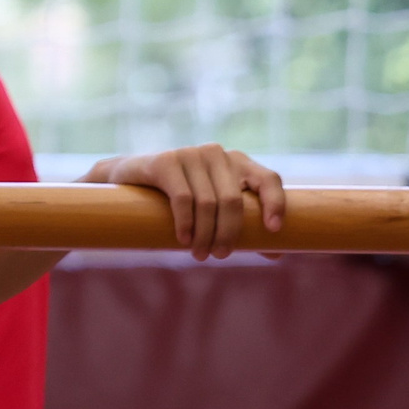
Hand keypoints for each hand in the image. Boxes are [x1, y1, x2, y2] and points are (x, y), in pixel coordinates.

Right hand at [90, 144, 283, 259]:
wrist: (131, 181)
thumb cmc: (181, 199)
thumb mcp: (215, 209)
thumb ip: (245, 225)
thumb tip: (278, 252)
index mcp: (237, 161)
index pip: (267, 179)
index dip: (275, 204)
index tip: (272, 231)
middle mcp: (216, 152)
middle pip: (233, 200)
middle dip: (229, 234)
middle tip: (220, 255)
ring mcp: (190, 154)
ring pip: (208, 203)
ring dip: (205, 235)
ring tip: (200, 254)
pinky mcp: (166, 161)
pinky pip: (183, 198)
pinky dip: (186, 224)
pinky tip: (183, 239)